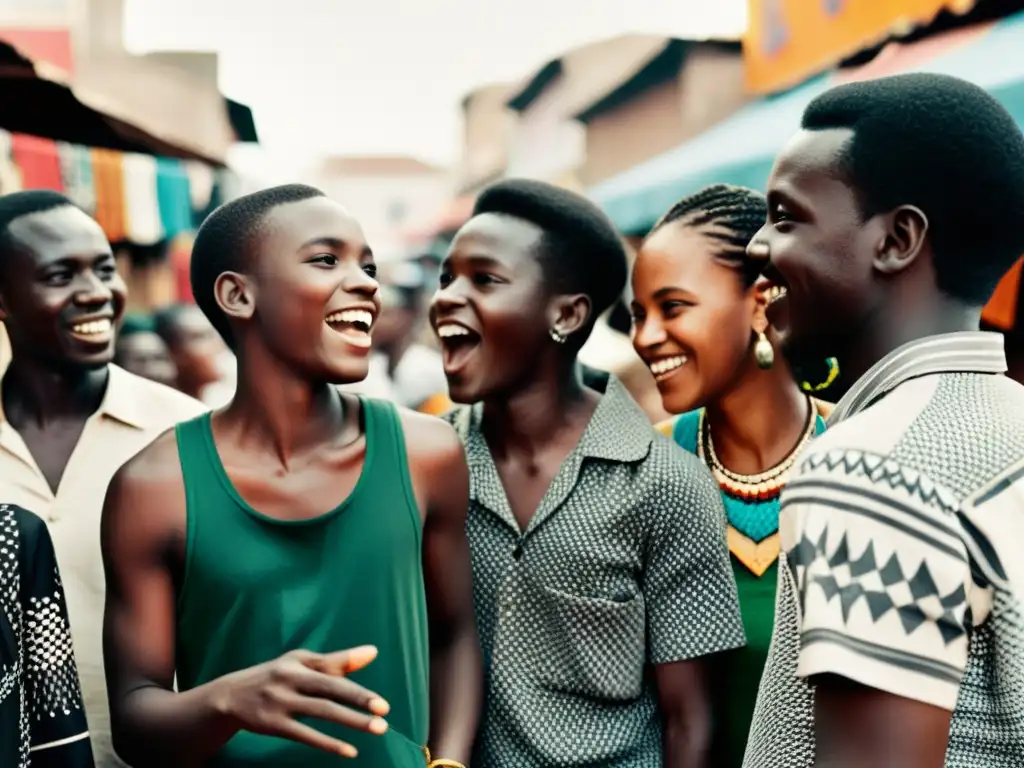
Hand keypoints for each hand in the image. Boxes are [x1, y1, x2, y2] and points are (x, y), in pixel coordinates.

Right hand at [218, 645, 389, 757]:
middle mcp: (290, 680)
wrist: (230, 696)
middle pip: (330, 689)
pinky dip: (328, 743)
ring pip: (322, 712)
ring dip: (351, 722)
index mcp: (299, 662)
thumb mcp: (301, 663)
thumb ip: (337, 661)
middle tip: (384, 712)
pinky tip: (350, 751)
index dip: (357, 680)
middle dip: (358, 700)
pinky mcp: (273, 725)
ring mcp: (281, 703)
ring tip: (377, 729)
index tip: (382, 699)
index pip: (333, 670)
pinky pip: (305, 735)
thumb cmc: (277, 676)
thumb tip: (373, 652)